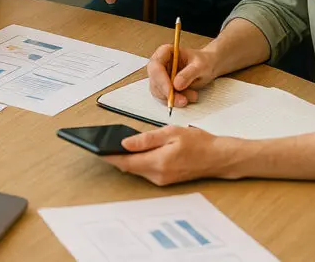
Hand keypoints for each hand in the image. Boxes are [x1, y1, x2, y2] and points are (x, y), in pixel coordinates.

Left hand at [102, 126, 235, 184]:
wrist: (219, 158)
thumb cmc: (199, 143)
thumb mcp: (171, 133)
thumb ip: (147, 139)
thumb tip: (125, 143)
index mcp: (159, 162)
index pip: (126, 162)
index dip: (109, 156)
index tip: (95, 149)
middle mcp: (158, 175)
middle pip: (128, 167)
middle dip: (114, 156)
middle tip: (100, 143)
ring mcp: (162, 180)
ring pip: (136, 169)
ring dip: (125, 159)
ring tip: (112, 144)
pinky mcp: (165, 180)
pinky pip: (145, 170)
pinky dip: (137, 161)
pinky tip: (133, 151)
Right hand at [147, 44, 218, 107]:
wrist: (208, 66)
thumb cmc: (204, 61)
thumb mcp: (200, 65)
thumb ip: (188, 74)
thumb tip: (176, 85)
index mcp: (165, 52)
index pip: (155, 66)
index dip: (161, 80)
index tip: (170, 92)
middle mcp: (159, 63)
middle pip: (154, 81)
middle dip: (167, 93)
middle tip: (183, 100)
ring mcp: (160, 76)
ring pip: (158, 91)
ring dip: (173, 98)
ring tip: (191, 96)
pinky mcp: (163, 86)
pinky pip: (163, 97)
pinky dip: (174, 101)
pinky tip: (187, 98)